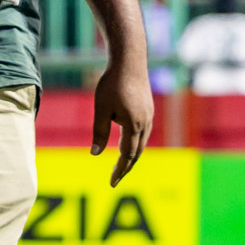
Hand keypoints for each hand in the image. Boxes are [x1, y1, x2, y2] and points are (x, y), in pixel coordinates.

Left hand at [91, 51, 152, 185]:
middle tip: (115, 180)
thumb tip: (96, 154)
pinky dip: (135, 144)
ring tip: (120, 167)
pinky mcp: (148, 111)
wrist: (129, 62)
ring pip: (141, 144)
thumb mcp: (101, 108)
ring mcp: (149, 117)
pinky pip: (143, 134)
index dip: (119, 170)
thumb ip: (99, 132)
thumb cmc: (112, 83)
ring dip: (132, 157)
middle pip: (137, 153)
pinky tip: (128, 145)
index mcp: (134, 126)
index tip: (111, 183)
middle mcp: (145, 124)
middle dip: (126, 168)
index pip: (127, 156)